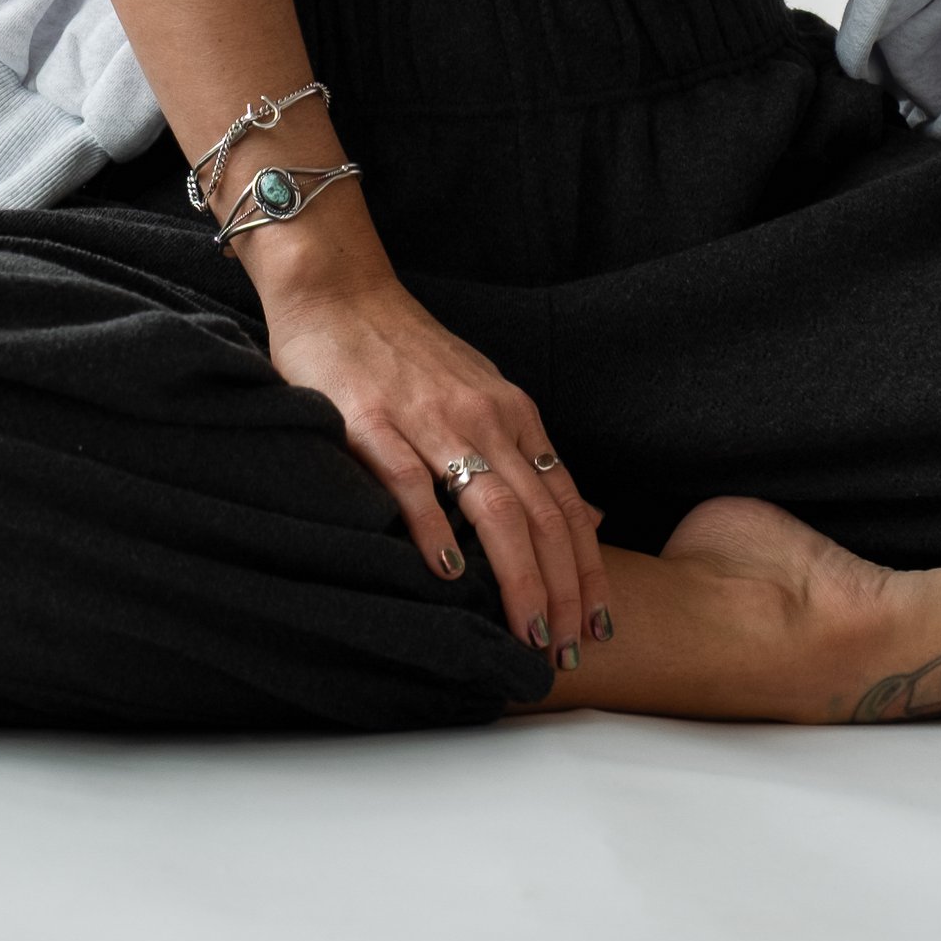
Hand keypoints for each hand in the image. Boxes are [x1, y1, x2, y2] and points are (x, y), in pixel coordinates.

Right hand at [247, 244, 611, 671]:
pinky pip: (410, 483)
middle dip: (562, 589)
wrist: (341, 292)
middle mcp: (483, 417)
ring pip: (492, 507)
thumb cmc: (412, 353)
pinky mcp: (370, 423)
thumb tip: (590, 517)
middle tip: (569, 649)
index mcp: (514, 414)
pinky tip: (449, 575)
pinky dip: (434, 531)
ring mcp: (428, 420)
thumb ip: (532, 456)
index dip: (587, 569)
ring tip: (527, 631)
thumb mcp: (489, 396)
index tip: (599, 624)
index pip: (566, 504)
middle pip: (540, 515)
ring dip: (517, 576)